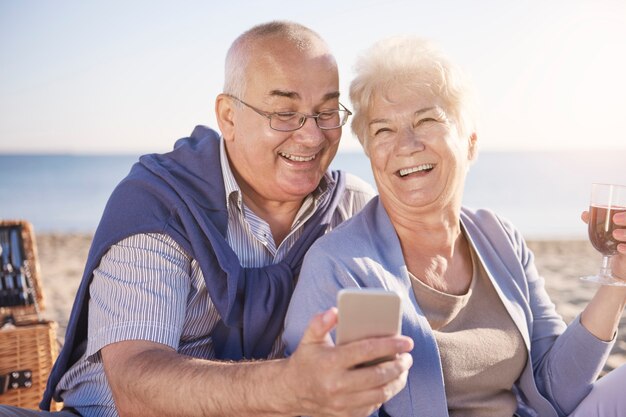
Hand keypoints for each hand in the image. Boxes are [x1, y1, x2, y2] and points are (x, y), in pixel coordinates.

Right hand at [283, 308, 412, 416]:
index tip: (406, 341)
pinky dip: (384, 394)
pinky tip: (389, 383)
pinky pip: (372, 406)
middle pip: (378, 375)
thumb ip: (320, 323)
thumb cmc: (306, 360)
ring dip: (397, 381)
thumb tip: (335, 312)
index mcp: (329, 362)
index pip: (366, 351)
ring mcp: (341, 403)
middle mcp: (336, 384)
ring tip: (403, 370)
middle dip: (399, 365)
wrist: (291, 391)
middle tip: (408, 357)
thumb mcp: (309, 338)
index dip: (389, 345)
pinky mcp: (344, 415)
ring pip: (380, 394)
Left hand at [582, 210, 625, 279]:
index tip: (614, 213)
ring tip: (615, 234)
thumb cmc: (616, 243)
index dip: (624, 213)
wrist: (621, 264)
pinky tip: (619, 247)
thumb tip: (585, 214)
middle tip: (615, 218)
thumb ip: (597, 223)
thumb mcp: (606, 233)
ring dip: (625, 234)